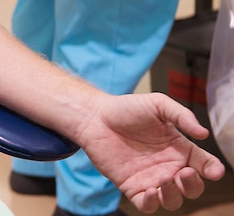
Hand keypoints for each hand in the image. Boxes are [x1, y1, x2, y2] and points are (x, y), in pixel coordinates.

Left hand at [75, 92, 224, 212]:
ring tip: (165, 179)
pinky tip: (151, 190)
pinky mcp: (132, 186)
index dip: (212, 169)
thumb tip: (203, 133)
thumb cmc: (126, 109)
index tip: (214, 170)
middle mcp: (168, 166)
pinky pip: (147, 205)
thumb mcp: (157, 104)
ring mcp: (151, 179)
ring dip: (174, 195)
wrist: (95, 117)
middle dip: (194, 185)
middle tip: (185, 173)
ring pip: (172, 200)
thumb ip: (181, 115)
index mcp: (179, 148)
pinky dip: (152, 203)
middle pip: (192, 187)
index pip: (203, 164)